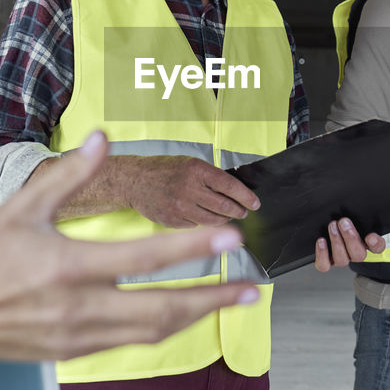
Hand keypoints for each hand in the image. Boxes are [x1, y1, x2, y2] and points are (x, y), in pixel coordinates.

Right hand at [0, 132, 257, 371]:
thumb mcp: (22, 207)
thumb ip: (68, 174)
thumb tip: (101, 138)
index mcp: (67, 266)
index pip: (145, 258)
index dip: (193, 249)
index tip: (230, 241)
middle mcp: (79, 307)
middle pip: (161, 308)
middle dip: (212, 299)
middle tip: (250, 289)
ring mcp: (78, 335)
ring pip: (151, 331)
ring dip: (195, 317)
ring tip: (228, 303)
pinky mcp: (73, 352)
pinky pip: (130, 342)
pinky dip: (162, 328)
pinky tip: (182, 316)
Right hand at [122, 155, 260, 228]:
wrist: (134, 180)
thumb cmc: (164, 170)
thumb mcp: (189, 164)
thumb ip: (209, 177)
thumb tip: (235, 191)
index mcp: (196, 170)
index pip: (229, 185)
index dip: (245, 196)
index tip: (255, 203)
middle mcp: (188, 188)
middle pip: (224, 206)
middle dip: (239, 211)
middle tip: (244, 212)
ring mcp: (179, 207)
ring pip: (213, 220)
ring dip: (225, 220)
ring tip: (228, 216)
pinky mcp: (172, 221)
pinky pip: (197, 226)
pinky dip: (204, 223)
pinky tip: (205, 218)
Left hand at [313, 218, 386, 272]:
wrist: (330, 227)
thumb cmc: (346, 222)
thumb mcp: (356, 217)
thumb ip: (362, 216)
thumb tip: (367, 205)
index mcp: (366, 243)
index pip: (377, 247)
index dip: (375, 244)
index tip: (370, 236)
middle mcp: (354, 254)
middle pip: (358, 255)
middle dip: (350, 238)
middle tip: (344, 222)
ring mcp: (341, 259)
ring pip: (342, 260)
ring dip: (336, 242)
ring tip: (332, 226)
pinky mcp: (327, 262)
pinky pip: (324, 265)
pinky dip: (322, 254)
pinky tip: (321, 241)